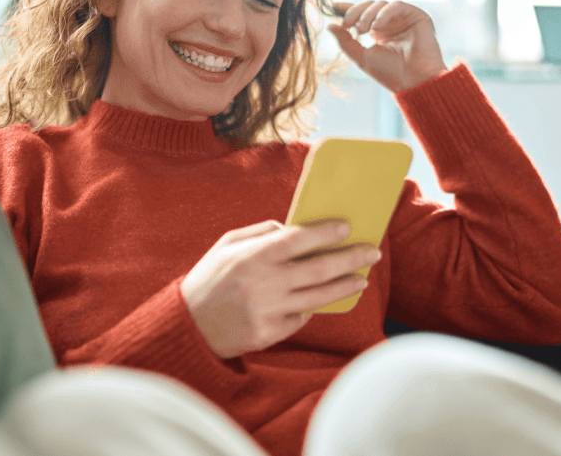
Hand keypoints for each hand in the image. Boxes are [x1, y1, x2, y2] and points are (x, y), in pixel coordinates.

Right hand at [180, 220, 381, 358]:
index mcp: (252, 257)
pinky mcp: (270, 334)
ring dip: (345, 286)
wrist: (188, 326)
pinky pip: (301, 318)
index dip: (325, 233)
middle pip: (319, 269)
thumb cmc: (208, 279)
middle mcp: (263, 284)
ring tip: (362, 278)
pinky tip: (321, 299)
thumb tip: (292, 228)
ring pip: (319, 297)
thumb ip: (260, 233)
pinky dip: (312, 307)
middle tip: (372, 253)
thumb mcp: (226, 245)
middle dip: (350, 259)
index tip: (347, 227)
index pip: (298, 240)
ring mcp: (269, 312)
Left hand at [327, 0, 447, 92]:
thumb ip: (346, 41)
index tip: (332, 5)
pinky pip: (397, 5)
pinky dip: (384, 13)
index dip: (348, 8)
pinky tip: (377, 26)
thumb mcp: (362, 57)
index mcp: (379, 31)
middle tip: (347, 24)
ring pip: (381, 4)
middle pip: (370, 5)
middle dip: (355, 12)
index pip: (362, 13)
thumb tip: (330, 25)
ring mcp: (404, 19)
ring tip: (362, 30)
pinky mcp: (417, 16)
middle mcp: (391, 23)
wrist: (413, 81)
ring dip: (368, 14)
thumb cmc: (390, 73)